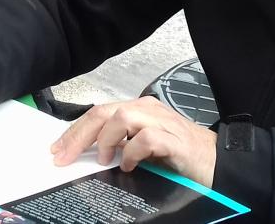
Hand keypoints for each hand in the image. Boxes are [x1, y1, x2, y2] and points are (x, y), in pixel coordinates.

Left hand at [51, 96, 217, 187]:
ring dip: (106, 140)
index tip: (57, 149)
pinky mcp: (174, 140)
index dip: (75, 130)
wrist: (217, 162)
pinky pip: (146, 139)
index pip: (99, 113)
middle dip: (79, 135)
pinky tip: (130, 165)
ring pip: (122, 117)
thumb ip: (121, 144)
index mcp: (139, 110)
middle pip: (104, 112)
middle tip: (64, 157)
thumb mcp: (144, 147)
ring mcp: (162, 122)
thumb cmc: (180, 155)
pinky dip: (132, 152)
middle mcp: (148, 110)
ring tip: (103, 159)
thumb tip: (88, 154)